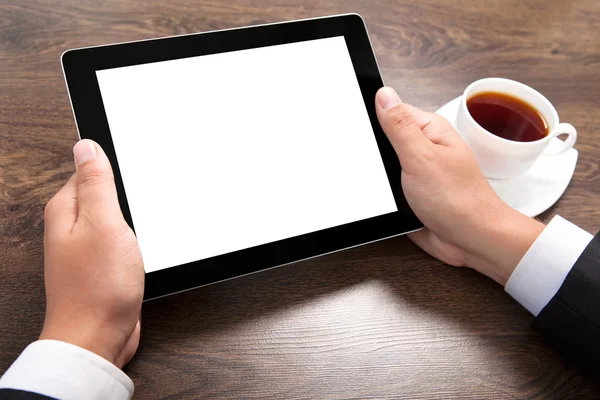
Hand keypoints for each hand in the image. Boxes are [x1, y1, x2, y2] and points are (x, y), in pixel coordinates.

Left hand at [40, 139, 143, 367]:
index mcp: (66, 209)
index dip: (113, 168)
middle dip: (125, 195)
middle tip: (139, 204)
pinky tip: (140, 247)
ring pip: (114, 218)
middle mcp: (71, 227)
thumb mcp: (103, 223)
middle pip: (102, 193)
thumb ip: (96, 183)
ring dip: (131, 219)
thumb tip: (86, 146)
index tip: (133, 175)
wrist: (98, 335)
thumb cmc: (98, 285)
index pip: (88, 169)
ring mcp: (86, 247)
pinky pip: (119, 240)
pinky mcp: (102, 265)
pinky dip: (132, 239)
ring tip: (140, 226)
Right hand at [375, 87, 544, 284]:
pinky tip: (385, 201)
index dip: (373, 119)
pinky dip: (382, 195)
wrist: (471, 240)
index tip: (361, 133)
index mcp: (429, 130)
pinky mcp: (410, 194)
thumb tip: (383, 94)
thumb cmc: (458, 199)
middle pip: (383, 140)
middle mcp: (423, 148)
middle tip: (381, 167)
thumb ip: (399, 125)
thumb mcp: (421, 156)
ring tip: (387, 187)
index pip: (391, 111)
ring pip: (382, 167)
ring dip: (378, 178)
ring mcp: (416, 172)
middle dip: (374, 155)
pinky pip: (386, 189)